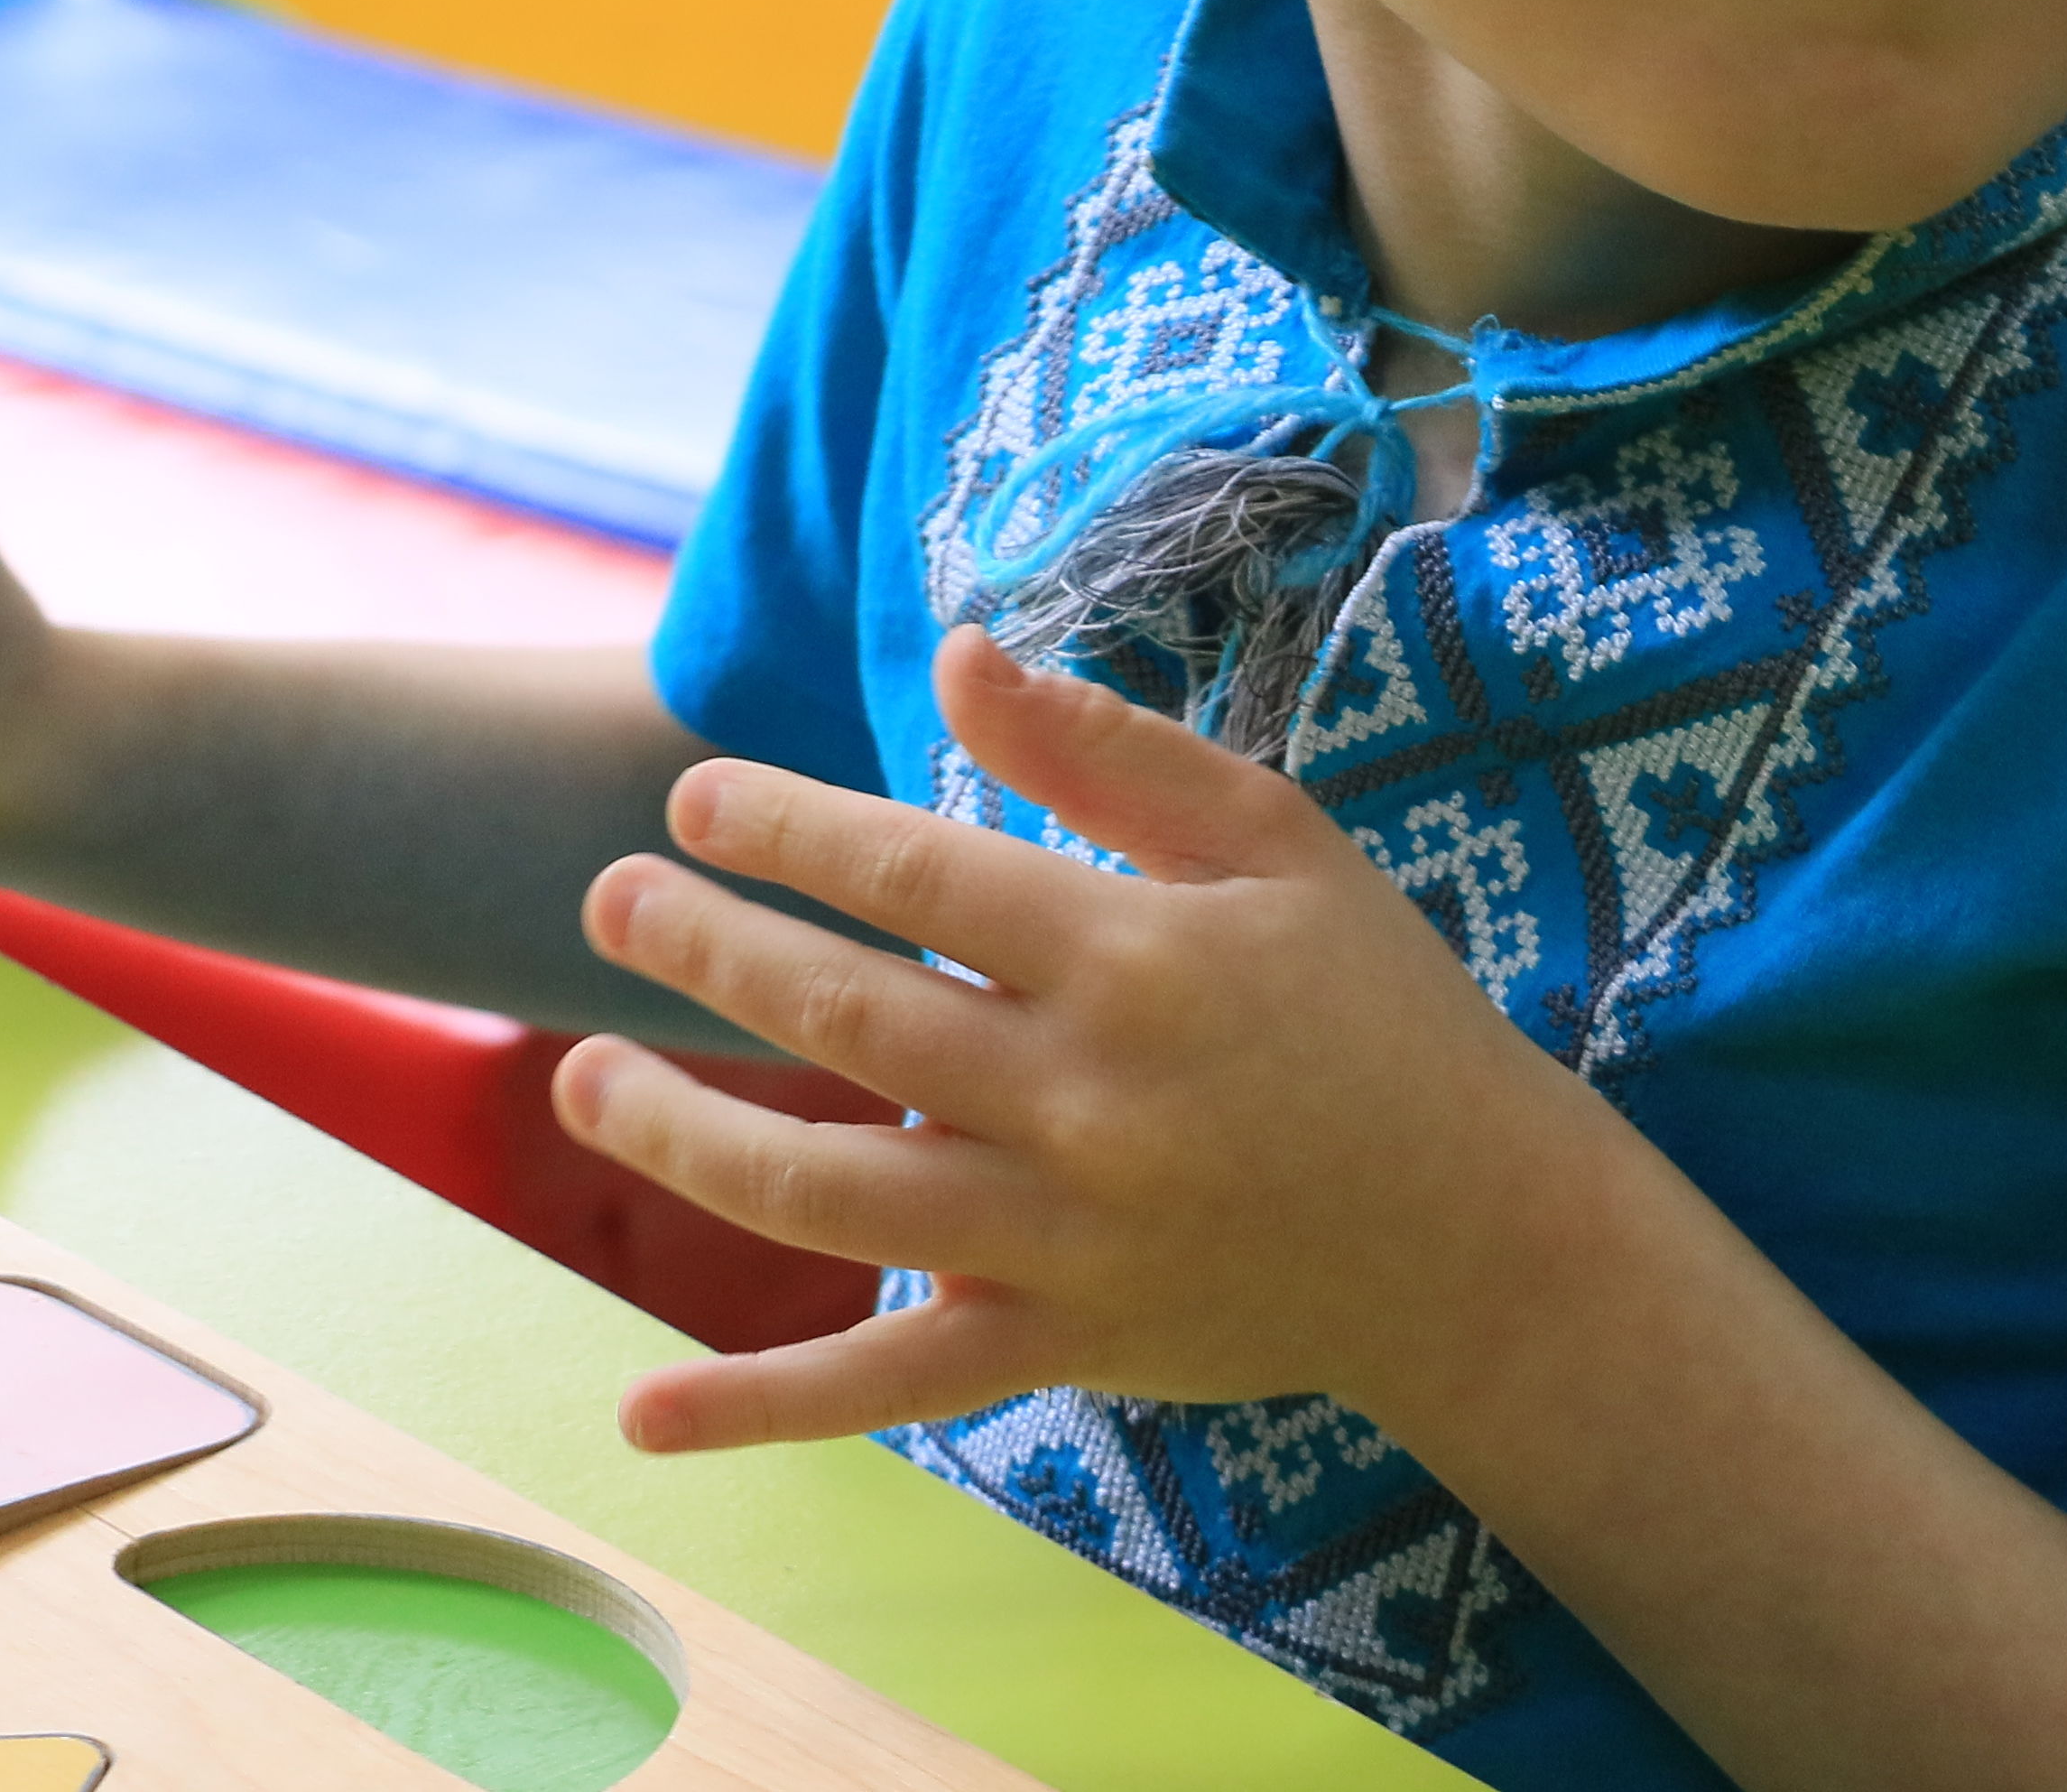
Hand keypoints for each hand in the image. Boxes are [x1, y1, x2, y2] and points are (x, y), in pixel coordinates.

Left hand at [558, 622, 1636, 1452]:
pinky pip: (886, 1391)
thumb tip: (963, 653)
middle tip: (605, 900)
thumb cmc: (1382, 1010)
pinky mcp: (1059, 1348)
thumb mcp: (1280, 843)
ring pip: (827, 1195)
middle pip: (846, 1020)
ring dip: (684, 1139)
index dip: (788, 829)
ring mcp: (1062, 1241)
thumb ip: (1114, 751)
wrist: (1482, 1238)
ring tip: (584, 1079)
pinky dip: (759, 1409)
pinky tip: (641, 1414)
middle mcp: (1083, 1102)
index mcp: (1136, 959)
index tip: (696, 795)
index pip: (915, 877)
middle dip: (704, 953)